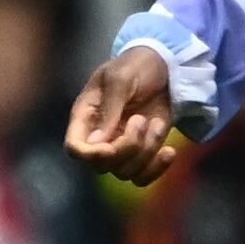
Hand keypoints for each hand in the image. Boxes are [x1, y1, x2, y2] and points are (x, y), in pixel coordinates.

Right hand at [64, 46, 194, 182]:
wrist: (165, 67)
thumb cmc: (137, 66)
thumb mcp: (121, 79)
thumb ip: (110, 108)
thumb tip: (96, 143)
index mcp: (86, 116)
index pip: (74, 147)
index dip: (89, 154)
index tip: (110, 148)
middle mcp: (100, 137)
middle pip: (102, 165)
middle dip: (126, 148)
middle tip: (141, 120)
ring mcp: (121, 146)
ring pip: (125, 172)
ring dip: (146, 152)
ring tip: (156, 124)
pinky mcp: (143, 151)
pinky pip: (143, 177)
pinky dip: (157, 168)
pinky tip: (169, 151)